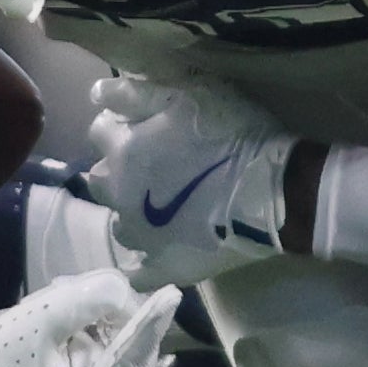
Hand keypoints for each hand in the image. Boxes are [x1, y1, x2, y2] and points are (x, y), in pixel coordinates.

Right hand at [0, 268, 181, 366]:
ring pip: (115, 332)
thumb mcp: (37, 323)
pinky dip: (82, 313)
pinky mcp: (88, 366)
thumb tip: (124, 291)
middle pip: (129, 343)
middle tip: (71, 291)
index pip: (133, 358)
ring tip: (54, 297)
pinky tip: (56, 303)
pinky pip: (100, 331)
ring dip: (90, 308)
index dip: (147, 323)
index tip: (170, 295)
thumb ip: (85, 302)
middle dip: (105, 311)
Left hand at [87, 75, 294, 290]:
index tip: (144, 124)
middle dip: (120, 170)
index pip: (100, 131)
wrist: (272, 189)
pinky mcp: (163, 265)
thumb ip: (135, 93)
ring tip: (161, 208)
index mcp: (124, 150)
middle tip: (153, 166)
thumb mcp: (188, 95)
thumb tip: (95, 94)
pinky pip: (138, 273)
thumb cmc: (233, 134)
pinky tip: (155, 255)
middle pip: (102, 179)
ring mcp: (140, 235)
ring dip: (132, 212)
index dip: (121, 125)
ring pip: (119, 223)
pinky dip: (142, 264)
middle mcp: (120, 194)